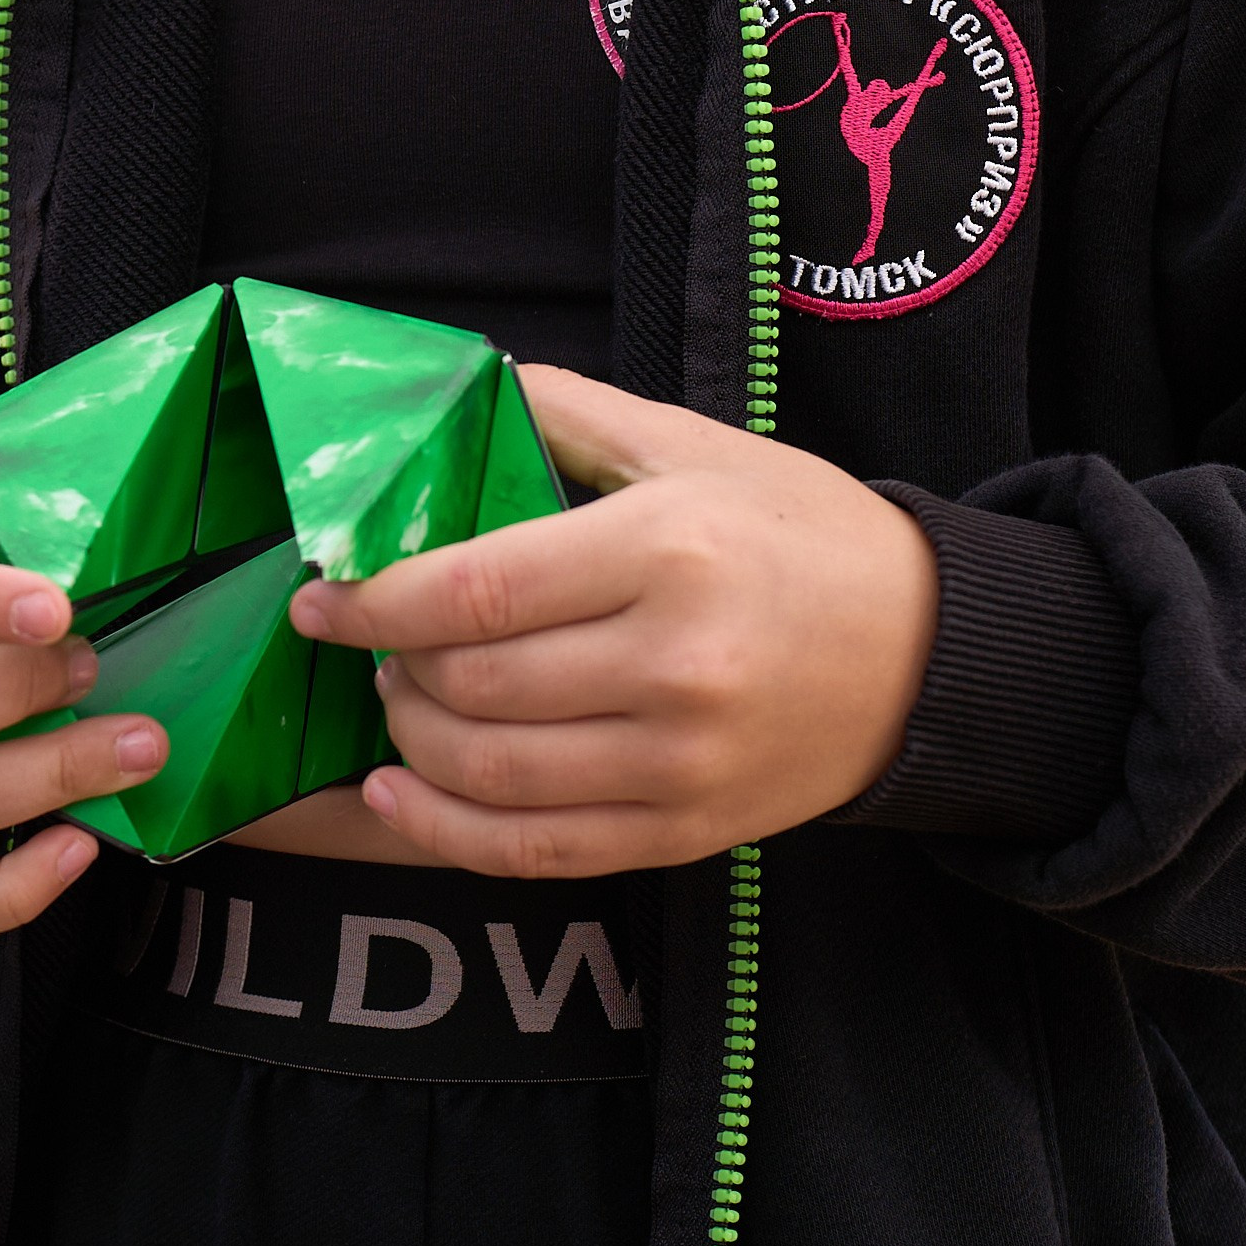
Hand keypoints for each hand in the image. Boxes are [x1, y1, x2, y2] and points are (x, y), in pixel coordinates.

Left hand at [286, 369, 936, 878]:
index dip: (375, 600)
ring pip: (490, 775)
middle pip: (473, 684)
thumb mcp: (693, 445)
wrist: (926, 653)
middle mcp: (673, 665)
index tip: (320, 593)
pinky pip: (535, 852)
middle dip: (389, 664)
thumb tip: (454, 393)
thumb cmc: (802, 533)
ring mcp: (679, 765)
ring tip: (396, 695)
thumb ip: (567, 414)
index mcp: (667, 551)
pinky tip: (399, 793)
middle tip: (367, 637)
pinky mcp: (684, 834)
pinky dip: (446, 832)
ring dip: (411, 739)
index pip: (479, 589)